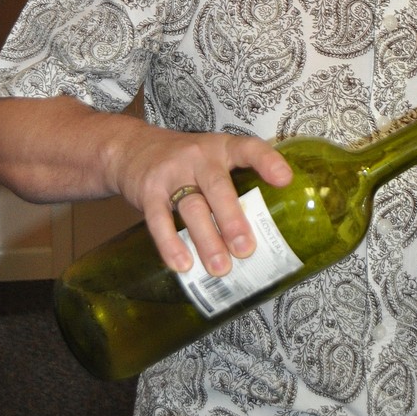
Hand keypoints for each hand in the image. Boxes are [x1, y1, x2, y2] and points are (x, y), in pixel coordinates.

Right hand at [110, 125, 292, 276]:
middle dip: (233, 219)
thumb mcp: (212, 158)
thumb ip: (234, 184)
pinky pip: (159, 219)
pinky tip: (182, 264)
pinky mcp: (148, 191)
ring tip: (220, 267)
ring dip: (207, 239)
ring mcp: (172, 173)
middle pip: (218, 187)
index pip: (248, 148)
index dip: (267, 162)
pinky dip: (170, 244)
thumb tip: (265, 231)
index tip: (285, 180)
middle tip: (246, 249)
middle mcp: (199, 156)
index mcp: (221, 148)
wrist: (131, 147)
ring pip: (192, 207)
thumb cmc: (184, 161)